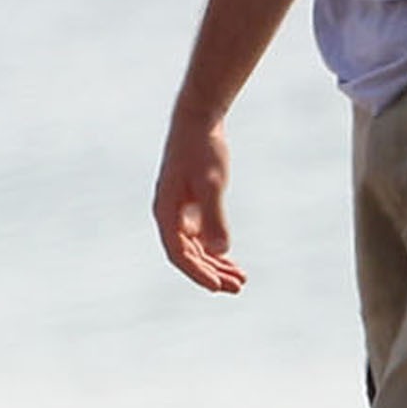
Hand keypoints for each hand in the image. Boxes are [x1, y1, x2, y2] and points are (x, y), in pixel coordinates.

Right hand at [153, 107, 246, 293]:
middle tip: (238, 287)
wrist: (198, 120)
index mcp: (166, 213)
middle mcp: (169, 216)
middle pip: (189, 256)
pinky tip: (231, 258)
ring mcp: (178, 211)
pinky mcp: (190, 205)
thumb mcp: (211, 184)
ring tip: (240, 279)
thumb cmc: (202, 150)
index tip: (218, 287)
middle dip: (212, 273)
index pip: (179, 255)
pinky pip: (200, 236)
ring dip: (216, 264)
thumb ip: (214, 218)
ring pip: (196, 248)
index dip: (198, 273)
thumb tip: (219, 251)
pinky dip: (215, 249)